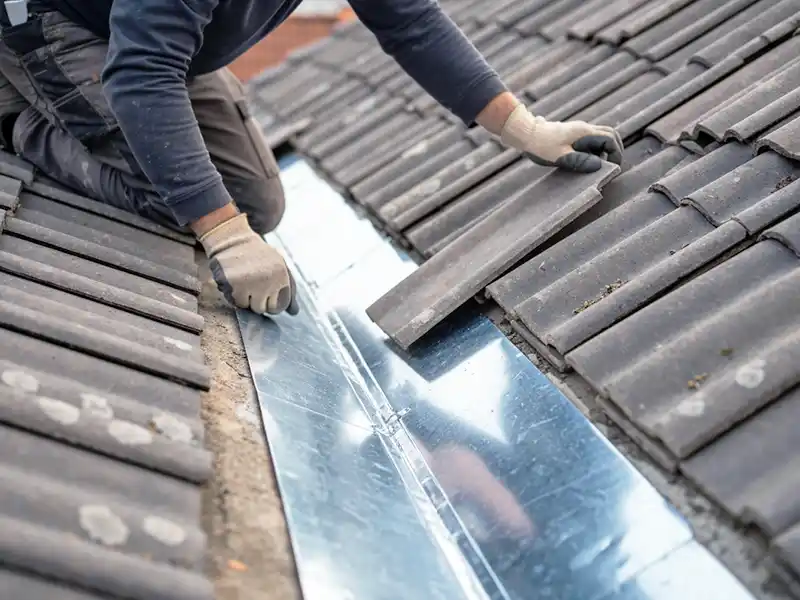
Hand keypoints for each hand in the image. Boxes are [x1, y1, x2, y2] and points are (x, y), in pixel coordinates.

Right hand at [198, 213, 297, 315]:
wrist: (232, 238)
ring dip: (244, 297)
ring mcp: (248, 282)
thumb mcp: (280, 267)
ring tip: (243, 279)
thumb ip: (290, 290)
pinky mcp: (229, 283)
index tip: (265, 288)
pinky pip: (233, 301)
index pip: (279, 307)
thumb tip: (294, 312)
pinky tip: (233, 278)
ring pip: (246, 307)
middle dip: (256, 300)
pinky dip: (231, 293)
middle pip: (262, 309)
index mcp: (282, 276)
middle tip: (252, 281)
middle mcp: (267, 280)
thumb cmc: (258, 255)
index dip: (270, 301)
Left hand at [500, 104, 622, 172]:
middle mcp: (584, 128)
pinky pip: (590, 139)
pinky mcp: (572, 134)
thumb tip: (600, 165)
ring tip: (598, 165)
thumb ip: (580, 161)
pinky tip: (585, 160)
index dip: (616, 153)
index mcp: (584, 133)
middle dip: (615, 149)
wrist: (526, 133)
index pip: (610, 140)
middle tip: (612, 165)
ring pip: (600, 136)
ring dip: (604, 149)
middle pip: (610, 134)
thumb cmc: (541, 146)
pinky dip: (594, 149)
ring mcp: (578, 130)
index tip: (613, 167)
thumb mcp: (561, 157)